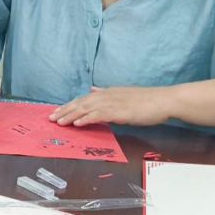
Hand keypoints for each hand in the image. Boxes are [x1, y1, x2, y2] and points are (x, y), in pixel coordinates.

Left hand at [49, 86, 171, 127]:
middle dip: (65, 111)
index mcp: (108, 92)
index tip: (56, 112)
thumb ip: (106, 94)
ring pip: (87, 109)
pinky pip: (99, 115)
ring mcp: (113, 103)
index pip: (84, 99)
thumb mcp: (123, 95)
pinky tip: (77, 124)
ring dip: (71, 115)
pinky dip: (86, 119)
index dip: (69, 106)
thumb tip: (93, 90)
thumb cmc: (147, 101)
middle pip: (81, 103)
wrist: (164, 100)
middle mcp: (108, 95)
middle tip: (50, 118)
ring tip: (58, 122)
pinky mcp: (120, 111)